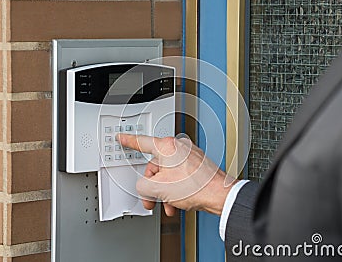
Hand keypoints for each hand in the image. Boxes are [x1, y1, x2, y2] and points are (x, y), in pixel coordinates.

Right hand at [118, 134, 237, 215]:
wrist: (219, 195)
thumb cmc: (196, 187)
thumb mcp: (158, 188)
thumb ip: (142, 185)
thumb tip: (143, 187)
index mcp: (167, 146)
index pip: (141, 142)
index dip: (128, 141)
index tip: (122, 137)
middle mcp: (178, 148)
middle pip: (155, 165)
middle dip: (152, 185)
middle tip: (151, 199)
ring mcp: (188, 156)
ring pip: (166, 173)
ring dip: (164, 191)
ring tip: (167, 204)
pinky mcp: (195, 166)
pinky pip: (178, 176)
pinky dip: (174, 189)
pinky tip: (176, 203)